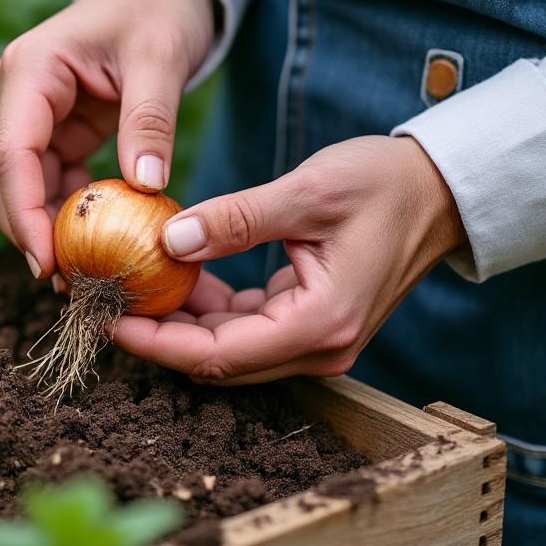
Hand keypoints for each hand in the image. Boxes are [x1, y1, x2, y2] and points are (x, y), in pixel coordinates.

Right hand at [0, 0, 217, 278]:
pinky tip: (97, 241)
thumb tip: (144, 186)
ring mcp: (21, 115)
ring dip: (44, 231)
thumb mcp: (163, 57)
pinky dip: (63, 216)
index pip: (11, 156)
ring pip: (12, 191)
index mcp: (28, 68)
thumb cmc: (159, 10)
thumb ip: (150, 121)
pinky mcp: (42, 132)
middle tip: (74, 283)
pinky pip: (41, 187)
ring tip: (89, 270)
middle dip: (28, 233)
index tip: (48, 265)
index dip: (24, 217)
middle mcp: (9, 93)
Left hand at [111, 136, 467, 384]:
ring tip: (131, 284)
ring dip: (180, 322)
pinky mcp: (310, 323)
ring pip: (228, 348)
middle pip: (218, 362)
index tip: (109, 319)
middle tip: (106, 300)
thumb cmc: (384, 184)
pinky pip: (246, 328)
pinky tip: (177, 274)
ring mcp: (316, 340)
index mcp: (320, 324)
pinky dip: (209, 308)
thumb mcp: (306, 192)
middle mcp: (320, 347)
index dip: (158, 343)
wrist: (439, 190)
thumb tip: (169, 239)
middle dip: (159, 335)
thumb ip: (236, 219)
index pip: (218, 355)